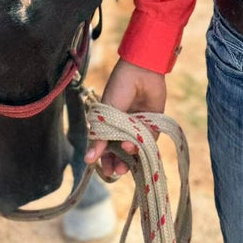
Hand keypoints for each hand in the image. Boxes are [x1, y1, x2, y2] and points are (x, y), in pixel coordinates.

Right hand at [85, 58, 166, 177]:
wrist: (142, 71)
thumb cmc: (120, 88)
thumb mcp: (107, 113)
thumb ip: (101, 137)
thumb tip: (89, 160)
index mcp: (109, 123)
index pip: (106, 148)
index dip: (105, 160)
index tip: (106, 172)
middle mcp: (124, 127)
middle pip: (121, 152)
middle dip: (119, 163)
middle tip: (117, 171)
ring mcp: (138, 126)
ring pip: (135, 149)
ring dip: (131, 156)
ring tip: (127, 156)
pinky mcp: (153, 124)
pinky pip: (149, 141)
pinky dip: (144, 146)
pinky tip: (136, 145)